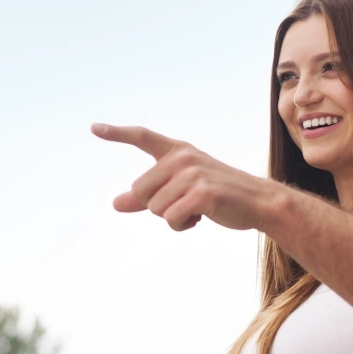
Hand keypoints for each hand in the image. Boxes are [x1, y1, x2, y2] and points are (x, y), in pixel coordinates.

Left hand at [92, 123, 281, 232]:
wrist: (258, 202)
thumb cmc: (218, 196)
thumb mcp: (180, 191)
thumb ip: (147, 197)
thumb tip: (115, 204)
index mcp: (178, 151)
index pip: (143, 137)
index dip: (117, 133)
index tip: (94, 128)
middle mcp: (183, 158)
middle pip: (140, 191)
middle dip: (158, 206)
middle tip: (186, 203)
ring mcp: (193, 174)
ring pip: (155, 208)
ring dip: (173, 218)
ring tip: (198, 208)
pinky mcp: (202, 193)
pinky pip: (171, 219)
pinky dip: (182, 225)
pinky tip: (201, 216)